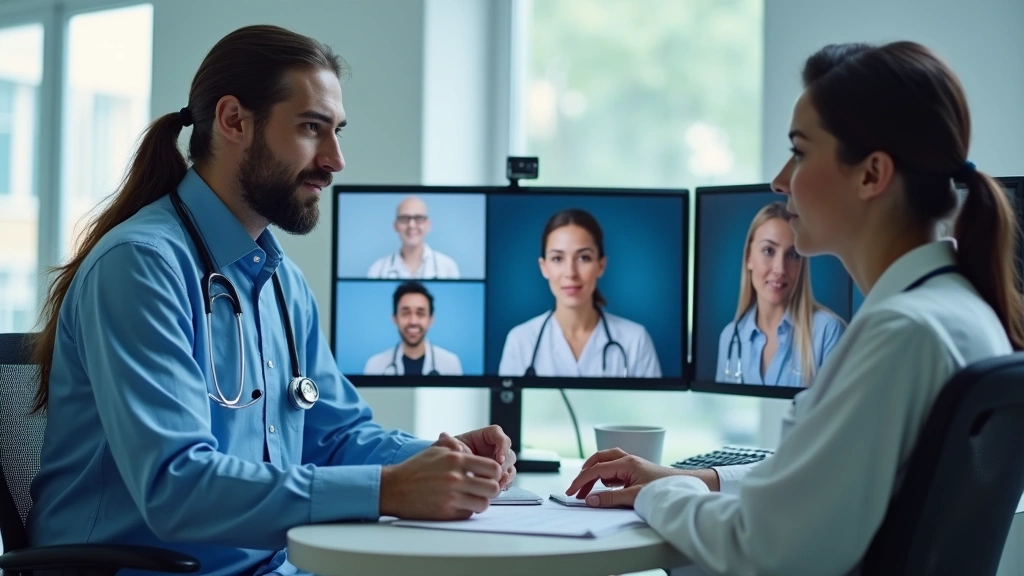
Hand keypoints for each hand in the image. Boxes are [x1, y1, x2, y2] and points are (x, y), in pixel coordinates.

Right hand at [380, 446, 501, 519]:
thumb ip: (456, 449)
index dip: (494, 473)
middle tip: (483, 489)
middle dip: (491, 489)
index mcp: (456, 460)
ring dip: (480, 501)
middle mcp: (456, 478)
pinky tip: (459, 505)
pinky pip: (468, 514)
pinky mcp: (446, 513)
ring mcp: (451, 497)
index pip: (492, 468)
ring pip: (484, 504)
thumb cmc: (414, 469)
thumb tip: (471, 451)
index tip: (488, 475)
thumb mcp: (436, 451)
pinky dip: (467, 510)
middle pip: (493, 488)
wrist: (393, 488)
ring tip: (472, 498)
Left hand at [453, 425, 516, 489]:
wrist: (448, 470)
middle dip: (505, 465)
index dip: (503, 446)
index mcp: (487, 436)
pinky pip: (507, 480)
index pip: (500, 436)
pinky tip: (496, 490)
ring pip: (510, 468)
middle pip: (509, 454)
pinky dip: (503, 485)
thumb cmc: (450, 453)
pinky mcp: (498, 476)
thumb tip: (452, 443)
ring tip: (497, 484)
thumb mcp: (447, 446)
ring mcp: (498, 463)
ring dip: (506, 476)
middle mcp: (496, 449)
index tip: (498, 458)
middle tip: (498, 474)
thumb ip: (448, 442)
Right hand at [563, 448, 682, 507]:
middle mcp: (627, 460)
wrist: (683, 487)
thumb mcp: (634, 496)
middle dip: (585, 474)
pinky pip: (613, 470)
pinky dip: (604, 478)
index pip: (596, 469)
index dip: (581, 481)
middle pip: (598, 460)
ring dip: (594, 476)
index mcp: (626, 463)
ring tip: (585, 492)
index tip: (572, 491)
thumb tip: (590, 500)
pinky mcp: (634, 471)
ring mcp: (631, 465)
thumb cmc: (663, 488)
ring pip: (605, 464)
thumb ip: (611, 498)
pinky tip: (603, 488)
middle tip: (575, 489)